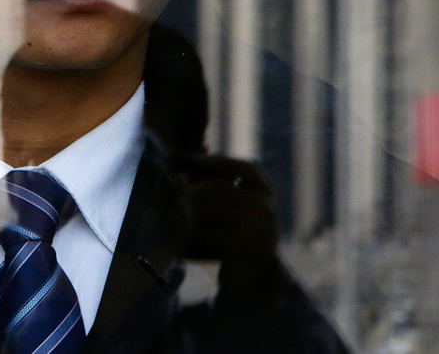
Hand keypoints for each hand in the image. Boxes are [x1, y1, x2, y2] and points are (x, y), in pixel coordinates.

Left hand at [173, 154, 280, 294]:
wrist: (252, 281)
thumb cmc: (238, 238)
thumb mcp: (238, 208)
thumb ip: (223, 185)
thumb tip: (194, 157)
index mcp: (268, 194)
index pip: (248, 168)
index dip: (222, 162)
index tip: (197, 161)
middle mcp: (266, 208)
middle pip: (221, 189)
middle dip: (193, 191)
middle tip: (171, 192)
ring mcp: (257, 227)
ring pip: (211, 210)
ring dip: (187, 212)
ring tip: (170, 213)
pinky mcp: (242, 245)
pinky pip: (207, 233)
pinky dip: (189, 234)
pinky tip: (178, 237)